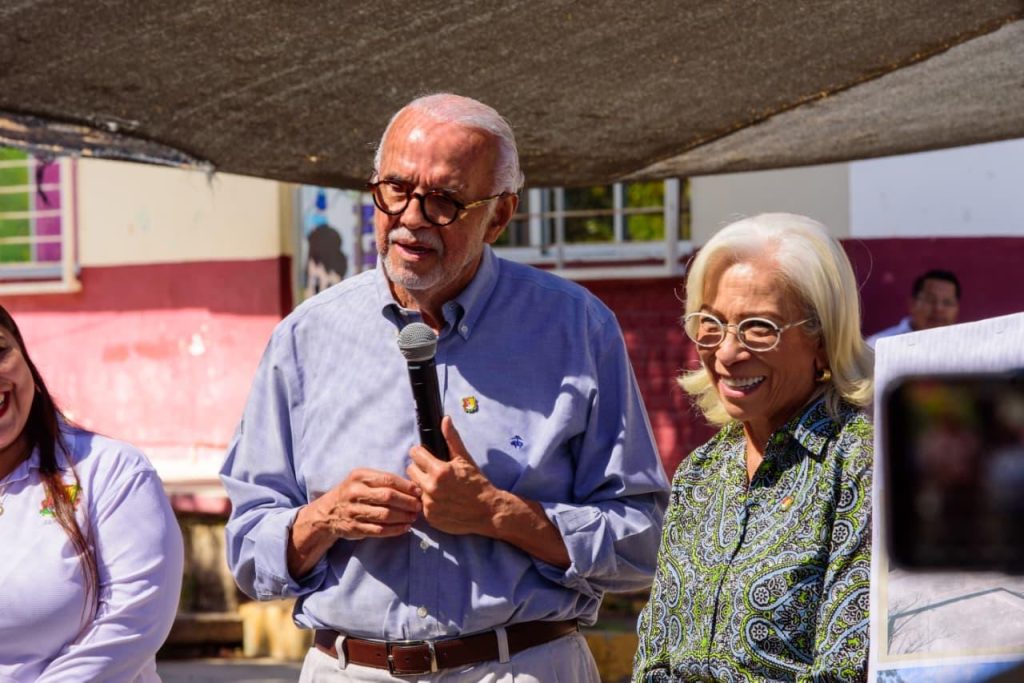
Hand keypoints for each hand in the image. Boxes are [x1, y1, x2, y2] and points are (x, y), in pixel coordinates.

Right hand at [307, 468, 421, 540]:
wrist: (327, 512)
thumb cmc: (352, 492)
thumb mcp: (362, 479)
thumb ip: (383, 480)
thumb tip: (413, 486)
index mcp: (359, 476)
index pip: (388, 480)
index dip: (406, 486)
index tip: (418, 492)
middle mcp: (355, 492)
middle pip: (388, 497)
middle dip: (407, 502)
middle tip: (418, 506)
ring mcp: (354, 511)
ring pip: (385, 515)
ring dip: (403, 517)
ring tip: (413, 517)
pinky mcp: (355, 528)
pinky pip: (379, 530)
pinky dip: (395, 530)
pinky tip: (405, 528)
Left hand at [406, 416, 502, 535]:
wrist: (487, 511)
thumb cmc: (477, 483)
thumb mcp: (465, 459)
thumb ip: (452, 439)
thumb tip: (445, 419)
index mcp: (439, 471)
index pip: (415, 454)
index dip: (421, 453)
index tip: (426, 456)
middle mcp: (431, 488)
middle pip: (411, 471)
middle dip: (420, 469)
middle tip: (433, 472)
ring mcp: (429, 505)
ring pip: (415, 488)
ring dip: (423, 486)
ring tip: (438, 487)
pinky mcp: (430, 518)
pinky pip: (421, 505)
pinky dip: (428, 502)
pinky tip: (441, 500)